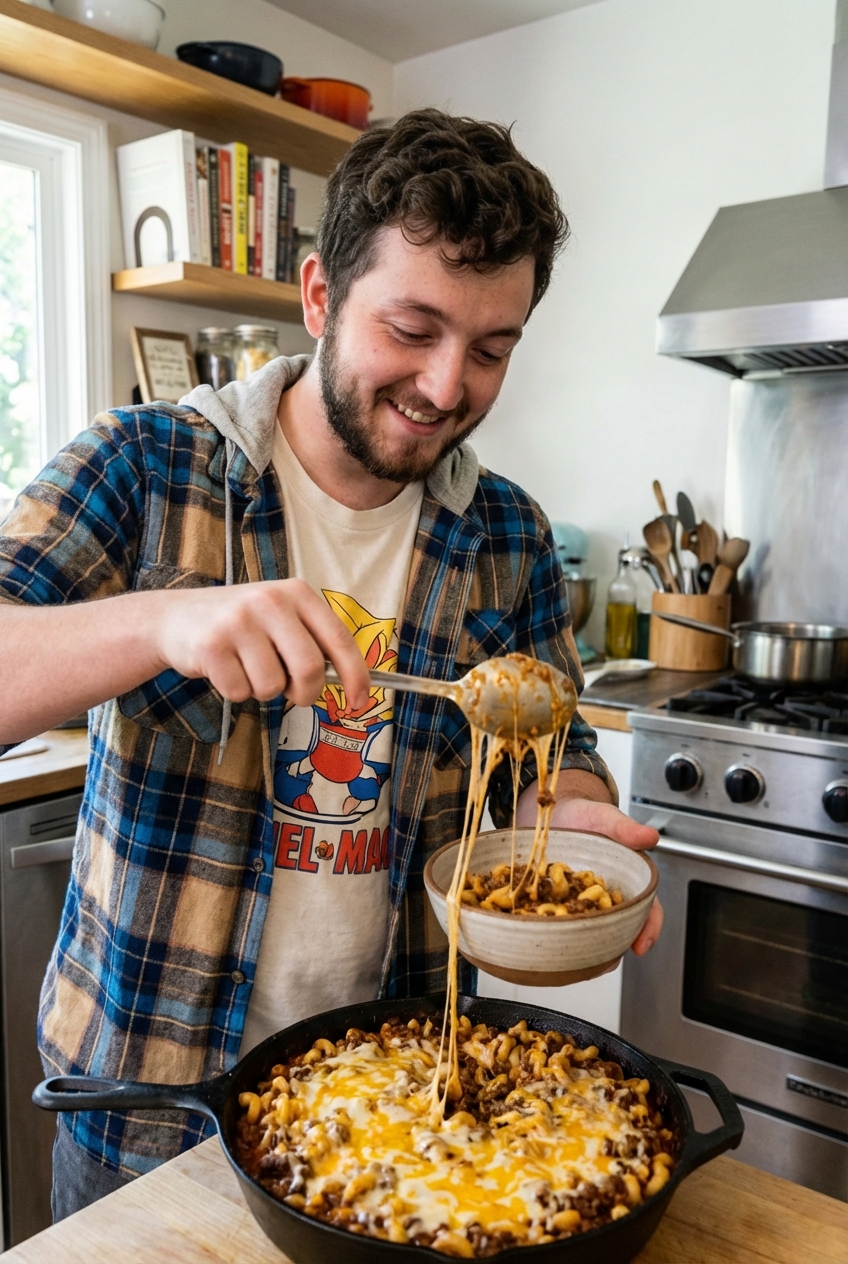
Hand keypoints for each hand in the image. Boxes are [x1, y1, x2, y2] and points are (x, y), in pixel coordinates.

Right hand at [153, 578, 370, 709]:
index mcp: (297, 593)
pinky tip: (224, 668)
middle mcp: (270, 601)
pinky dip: (235, 691)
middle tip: (292, 694)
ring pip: (272, 687)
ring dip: (262, 690)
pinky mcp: (211, 645)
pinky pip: (240, 692)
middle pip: (309, 669)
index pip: (339, 639)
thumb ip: (312, 642)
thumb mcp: (280, 618)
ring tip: (246, 667)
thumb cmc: (241, 625)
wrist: (176, 616)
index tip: (360, 701)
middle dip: (304, 694)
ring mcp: (239, 621)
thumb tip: (352, 684)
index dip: (356, 675)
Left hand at [548, 797, 662, 956]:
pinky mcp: (557, 905)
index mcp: (627, 881)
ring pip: (589, 933)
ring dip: (583, 947)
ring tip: (571, 958)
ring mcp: (581, 904)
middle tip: (600, 962)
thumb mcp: (604, 817)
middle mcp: (607, 898)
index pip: (647, 910)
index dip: (648, 929)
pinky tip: (544, 940)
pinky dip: (555, 934)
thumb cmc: (585, 816)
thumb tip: (649, 837)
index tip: (640, 946)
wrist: (554, 811)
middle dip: (613, 949)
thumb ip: (624, 828)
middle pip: (619, 930)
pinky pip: (560, 924)